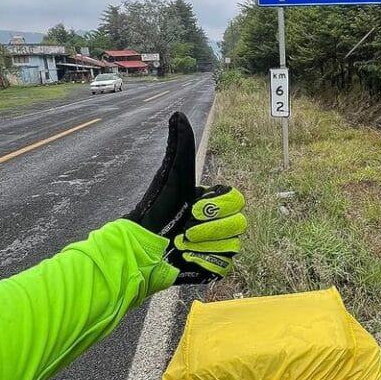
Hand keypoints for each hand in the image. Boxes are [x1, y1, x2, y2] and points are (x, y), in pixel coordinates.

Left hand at [126, 112, 245, 283]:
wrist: (141, 248)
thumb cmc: (156, 208)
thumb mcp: (170, 175)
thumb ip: (179, 145)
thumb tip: (178, 113)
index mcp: (214, 200)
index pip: (236, 199)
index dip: (219, 207)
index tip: (195, 209)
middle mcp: (219, 221)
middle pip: (239, 224)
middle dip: (211, 229)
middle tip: (186, 231)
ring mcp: (218, 244)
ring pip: (233, 245)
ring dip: (205, 246)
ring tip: (181, 245)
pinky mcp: (213, 266)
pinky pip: (225, 265)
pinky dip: (205, 263)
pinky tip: (186, 259)